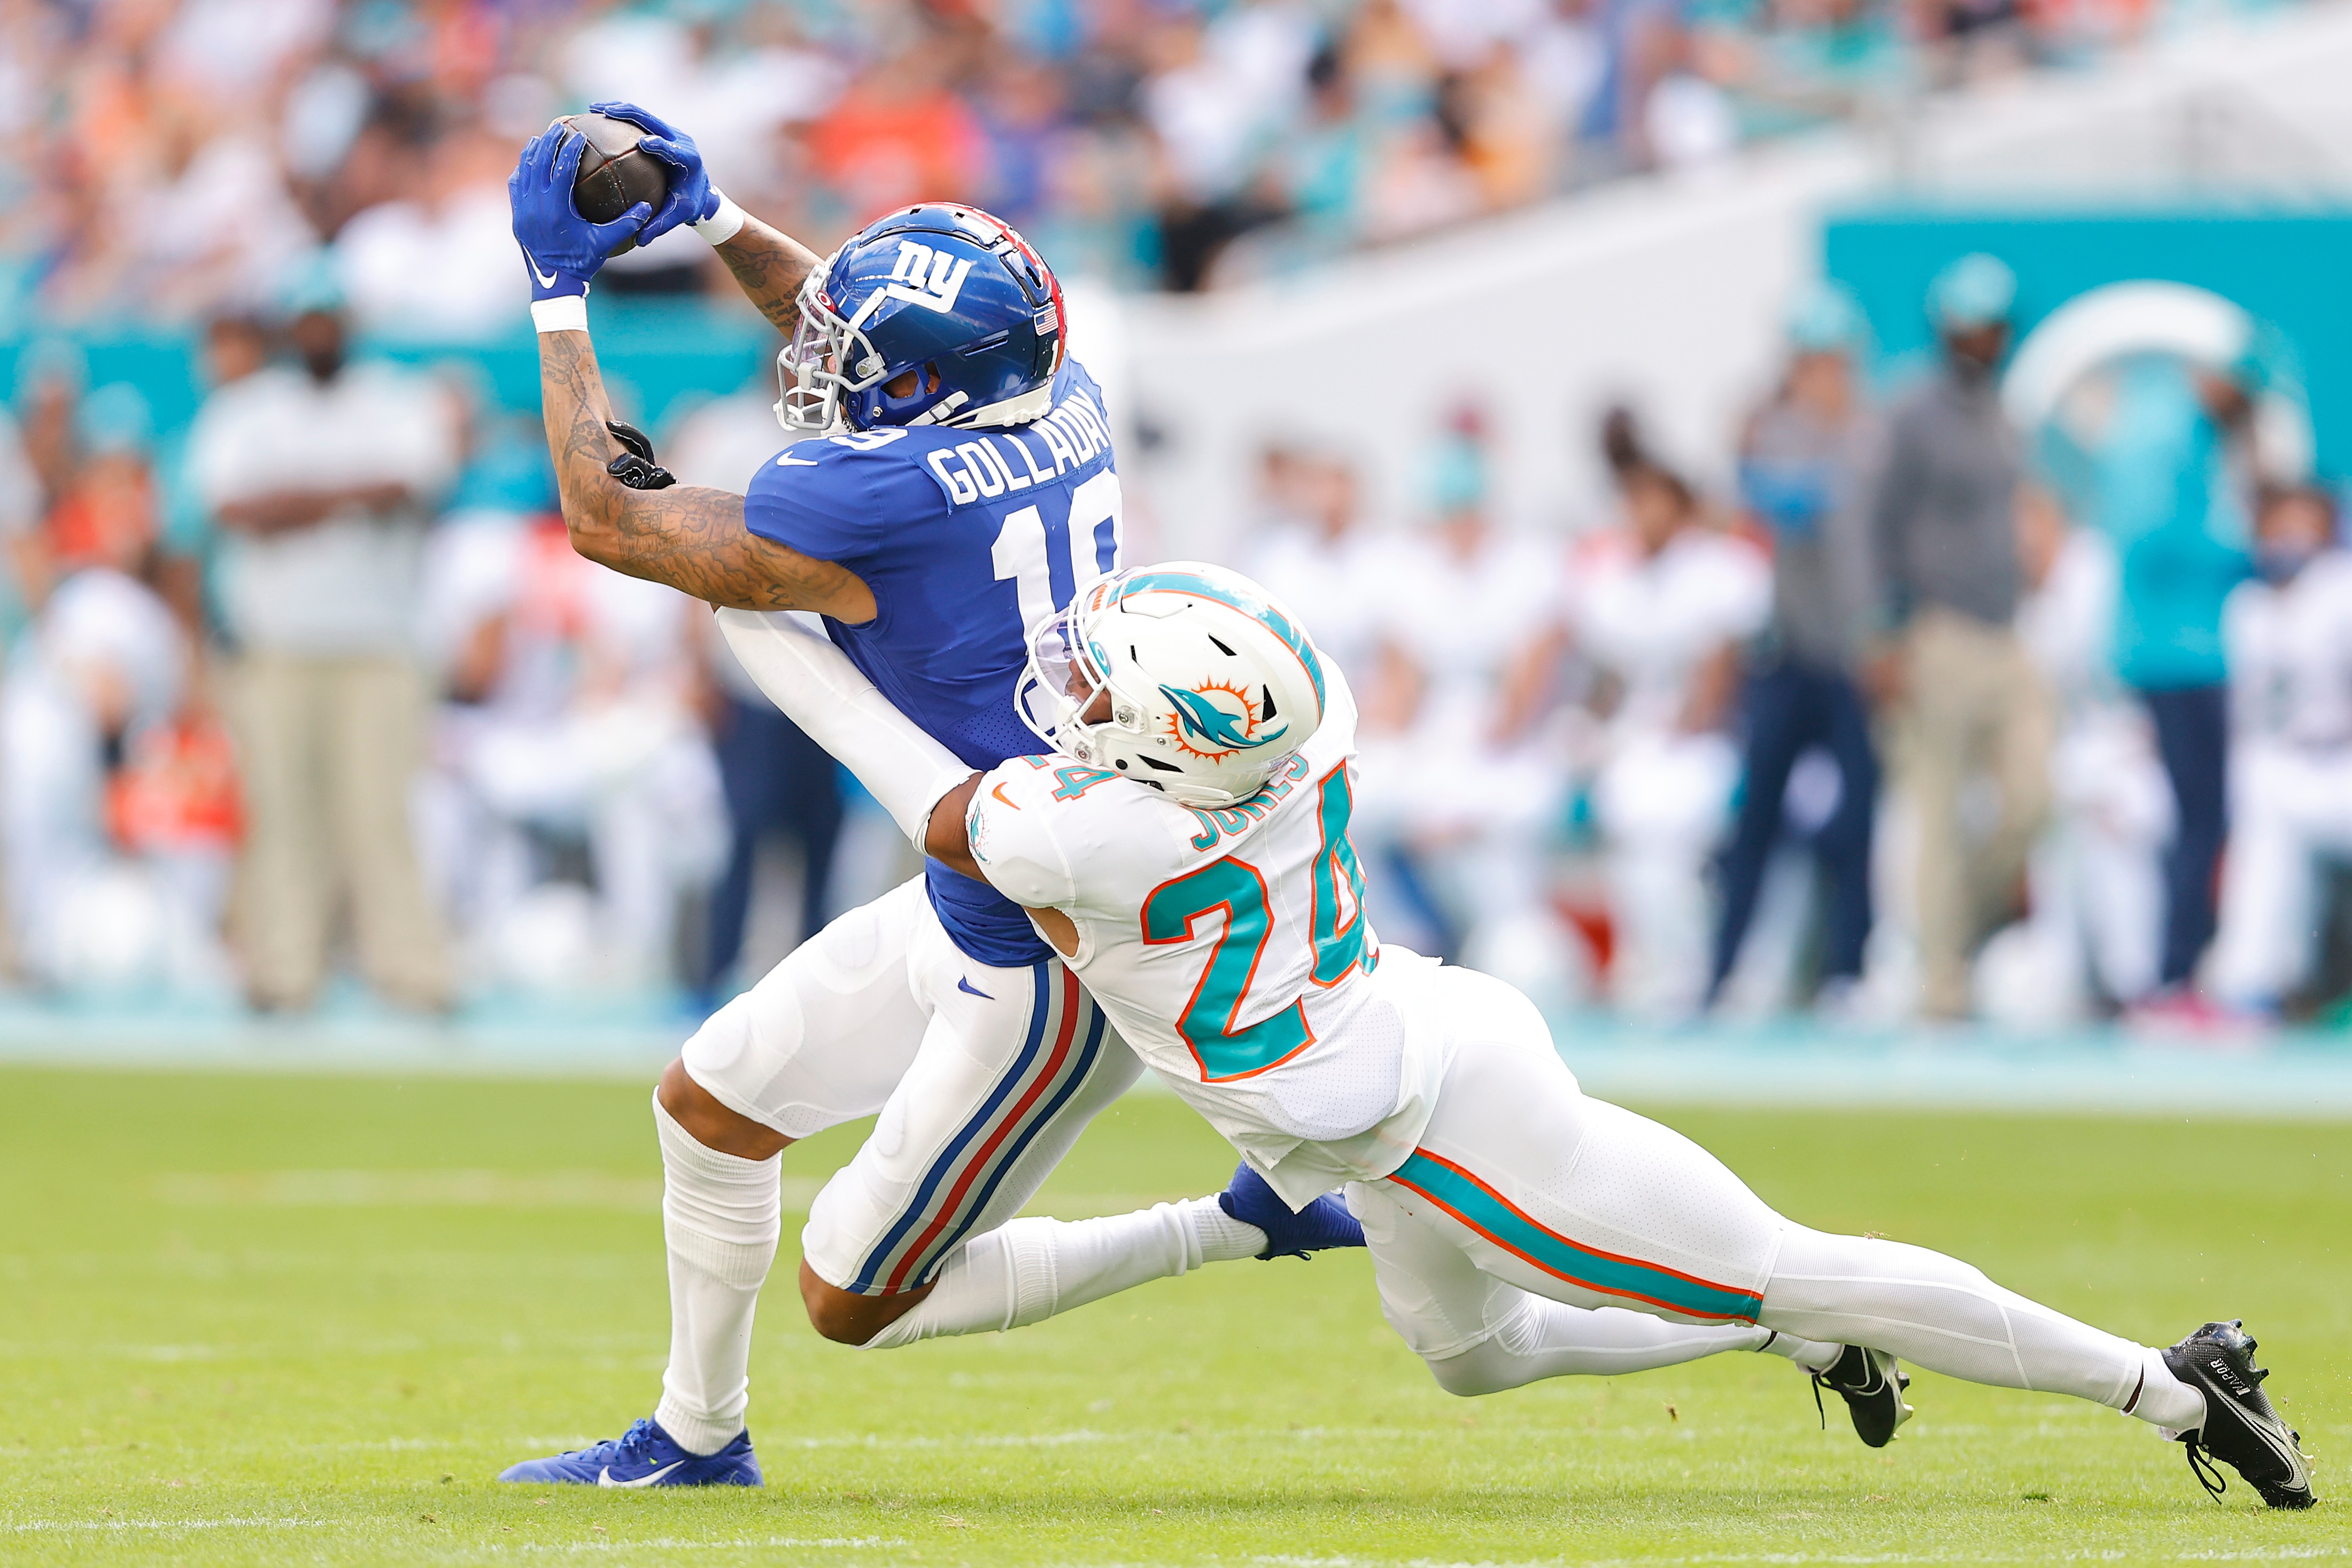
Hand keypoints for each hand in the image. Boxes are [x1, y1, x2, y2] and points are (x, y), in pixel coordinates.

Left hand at [509, 128, 648, 298]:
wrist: (553, 284)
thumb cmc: (582, 263)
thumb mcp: (605, 243)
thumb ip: (625, 224)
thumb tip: (646, 207)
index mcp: (556, 210)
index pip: (562, 169)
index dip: (570, 149)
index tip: (578, 134)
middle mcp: (535, 207)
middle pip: (539, 163)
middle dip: (548, 141)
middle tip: (557, 125)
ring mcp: (522, 211)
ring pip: (524, 172)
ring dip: (532, 152)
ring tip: (540, 137)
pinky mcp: (517, 217)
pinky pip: (515, 187)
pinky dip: (522, 171)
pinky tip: (527, 162)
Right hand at [590, 101, 720, 245]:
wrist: (703, 192)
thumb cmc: (690, 206)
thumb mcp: (679, 216)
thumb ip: (661, 225)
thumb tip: (640, 240)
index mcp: (688, 160)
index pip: (673, 149)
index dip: (660, 144)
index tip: (644, 142)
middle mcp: (681, 141)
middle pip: (654, 121)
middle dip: (629, 114)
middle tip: (603, 112)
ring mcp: (671, 133)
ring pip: (644, 115)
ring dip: (620, 109)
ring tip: (594, 108)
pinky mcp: (663, 131)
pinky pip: (640, 120)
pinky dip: (621, 116)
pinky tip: (598, 117)